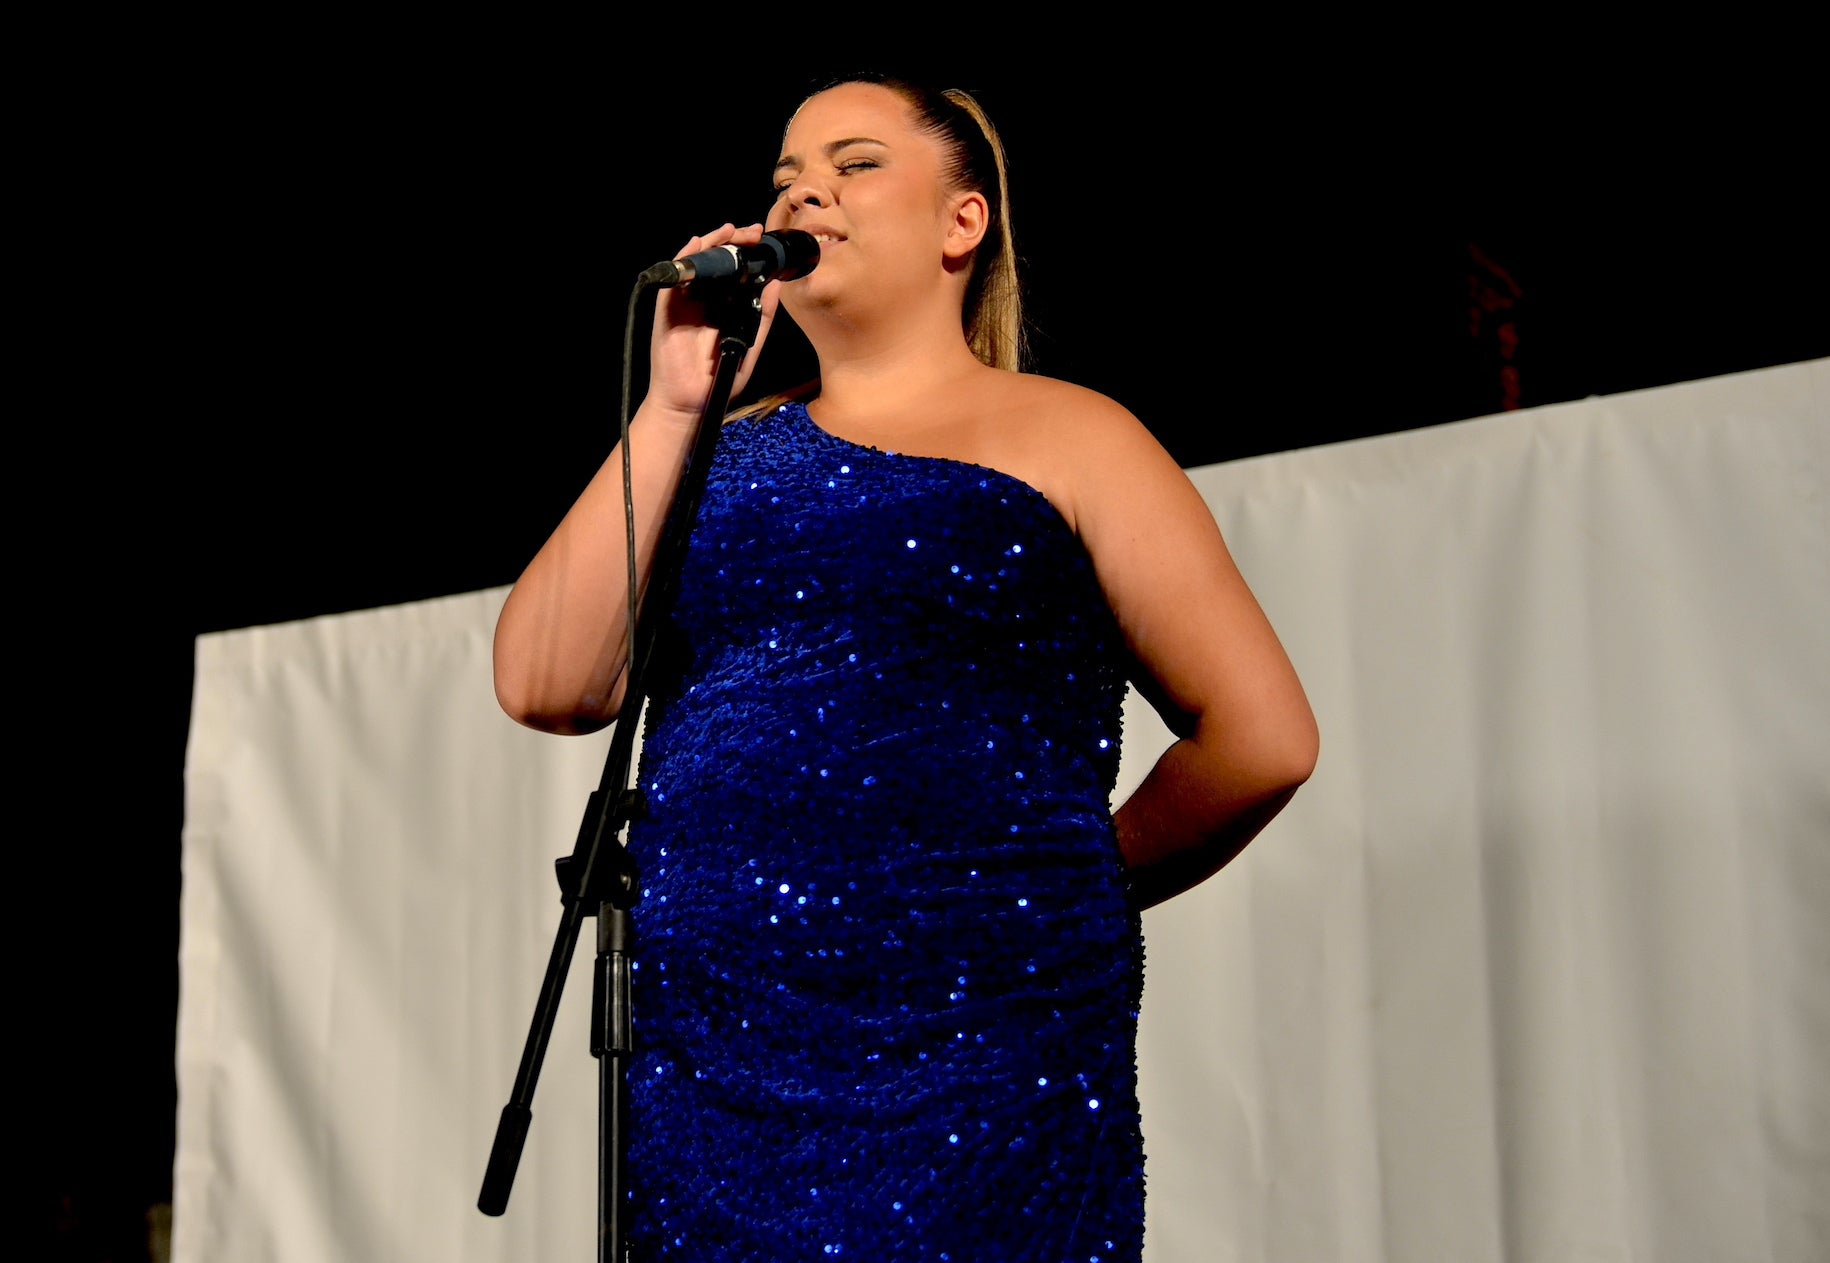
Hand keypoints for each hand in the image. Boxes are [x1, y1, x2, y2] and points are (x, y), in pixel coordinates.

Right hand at [645, 222, 785, 420]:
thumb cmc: (720, 379)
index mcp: (723, 307)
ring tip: (728, 231)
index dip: (745, 253)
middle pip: (716, 262)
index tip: (761, 239)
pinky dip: (684, 261)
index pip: (734, 271)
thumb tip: (776, 285)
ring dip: (710, 244)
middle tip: (749, 231)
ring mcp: (684, 304)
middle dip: (732, 242)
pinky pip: (673, 281)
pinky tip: (696, 245)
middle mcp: (704, 301)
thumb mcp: (750, 345)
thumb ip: (763, 316)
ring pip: (696, 265)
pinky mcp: (668, 311)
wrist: (692, 403)